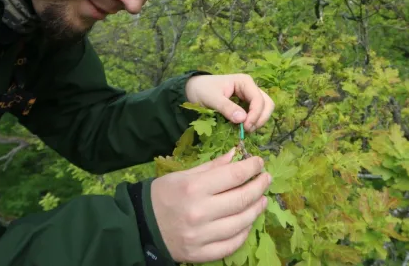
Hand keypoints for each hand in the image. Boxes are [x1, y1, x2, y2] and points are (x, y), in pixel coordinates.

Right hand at [151, 149, 270, 262]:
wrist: (142, 226)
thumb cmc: (163, 195)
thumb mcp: (183, 175)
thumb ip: (212, 166)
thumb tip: (237, 154)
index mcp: (194, 188)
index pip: (234, 175)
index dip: (251, 167)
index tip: (259, 163)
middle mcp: (200, 212)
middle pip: (242, 198)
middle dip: (259, 186)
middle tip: (266, 178)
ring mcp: (202, 235)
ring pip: (242, 222)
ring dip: (256, 209)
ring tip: (262, 199)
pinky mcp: (202, 253)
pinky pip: (232, 244)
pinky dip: (244, 232)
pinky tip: (248, 221)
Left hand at [185, 74, 273, 132]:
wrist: (194, 89)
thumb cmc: (202, 90)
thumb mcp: (212, 98)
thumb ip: (227, 108)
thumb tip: (243, 119)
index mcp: (244, 82)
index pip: (258, 99)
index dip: (256, 115)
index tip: (246, 127)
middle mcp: (250, 88)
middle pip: (267, 104)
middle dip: (260, 118)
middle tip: (247, 130)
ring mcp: (249, 96)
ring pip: (265, 109)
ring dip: (258, 121)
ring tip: (245, 130)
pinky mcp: (246, 104)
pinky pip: (257, 113)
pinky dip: (253, 121)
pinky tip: (243, 127)